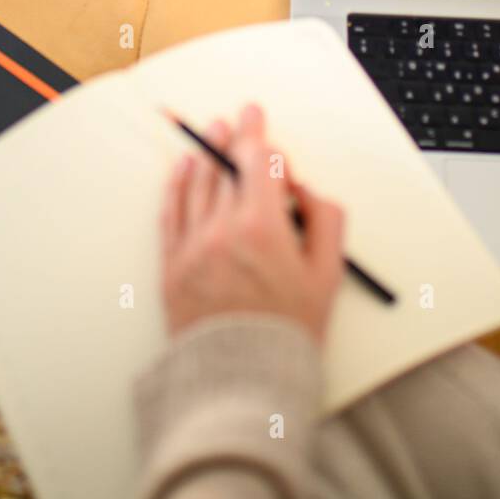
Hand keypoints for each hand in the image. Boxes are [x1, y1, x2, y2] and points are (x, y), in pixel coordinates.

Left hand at [160, 103, 344, 345]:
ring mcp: (192, 247)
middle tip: (241, 116)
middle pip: (226, 167)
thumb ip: (325, 221)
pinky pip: (171, 213)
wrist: (242, 383)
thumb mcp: (329, 275)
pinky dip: (177, 185)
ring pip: (198, 184)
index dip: (259, 134)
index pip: (258, 161)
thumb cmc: (290, 332)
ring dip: (207, 152)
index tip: (258, 116)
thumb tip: (304, 190)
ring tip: (213, 132)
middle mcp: (222, 230)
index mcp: (262, 228)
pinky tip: (183, 166)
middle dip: (235, 137)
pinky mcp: (172, 267)